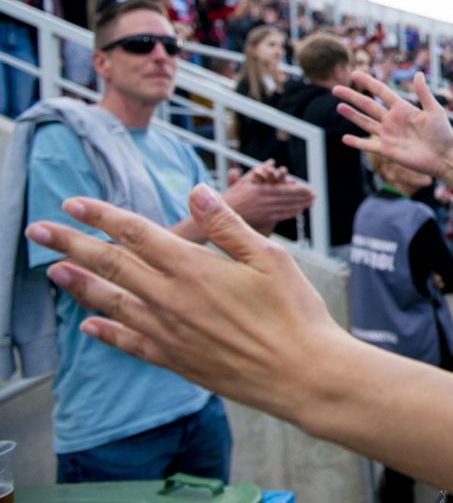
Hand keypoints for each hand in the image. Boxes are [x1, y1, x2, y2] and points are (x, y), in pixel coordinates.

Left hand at [28, 187, 341, 420]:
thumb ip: (226, 225)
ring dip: (79, 284)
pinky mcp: (176, 360)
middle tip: (37, 231)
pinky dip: (105, 332)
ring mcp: (169, 333)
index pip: (136, 233)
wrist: (301, 374)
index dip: (102, 216)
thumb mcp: (269, 257)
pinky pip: (129, 342)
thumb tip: (195, 192)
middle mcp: (172, 300)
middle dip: (71, 245)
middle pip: (112, 265)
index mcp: (194, 268)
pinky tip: (89, 326)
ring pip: (112, 303)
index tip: (73, 203)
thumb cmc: (294, 312)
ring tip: (53, 270)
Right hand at [222, 161, 314, 232]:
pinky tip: (298, 211)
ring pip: (286, 208)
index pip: (284, 190)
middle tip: (314, 195)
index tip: (308, 189)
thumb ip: (259, 170)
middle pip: (288, 199)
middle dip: (303, 197)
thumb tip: (271, 162)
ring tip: (310, 202)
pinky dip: (291, 213)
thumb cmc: (232, 197)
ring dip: (300, 204)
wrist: (219, 216)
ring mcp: (264, 212)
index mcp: (260, 190)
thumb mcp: (245, 181)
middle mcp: (264, 201)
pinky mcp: (263, 220)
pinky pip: (280, 216)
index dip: (298, 190)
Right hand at [332, 71, 452, 179]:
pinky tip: (345, 138)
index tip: (355, 73)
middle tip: (336, 89)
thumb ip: (423, 93)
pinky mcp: (387, 150)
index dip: (368, 82)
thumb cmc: (442, 133)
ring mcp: (388, 135)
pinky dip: (357, 142)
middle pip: (367, 105)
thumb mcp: (434, 110)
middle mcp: (392, 120)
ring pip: (365, 123)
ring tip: (338, 106)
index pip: (381, 92)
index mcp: (402, 108)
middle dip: (352, 97)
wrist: (444, 157)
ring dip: (351, 115)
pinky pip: (368, 145)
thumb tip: (418, 73)